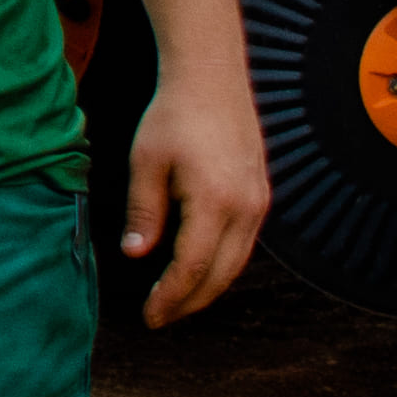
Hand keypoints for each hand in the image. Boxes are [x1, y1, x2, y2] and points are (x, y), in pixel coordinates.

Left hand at [121, 58, 270, 325]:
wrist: (211, 78)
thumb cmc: (173, 115)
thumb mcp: (146, 162)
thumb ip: (144, 212)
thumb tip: (135, 254)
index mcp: (214, 201)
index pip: (192, 266)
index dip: (170, 297)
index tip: (149, 316)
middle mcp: (245, 208)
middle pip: (220, 274)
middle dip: (190, 302)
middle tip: (160, 317)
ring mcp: (258, 202)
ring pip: (237, 263)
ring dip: (208, 287)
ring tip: (177, 301)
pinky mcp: (261, 194)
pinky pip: (244, 244)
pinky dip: (221, 264)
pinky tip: (198, 268)